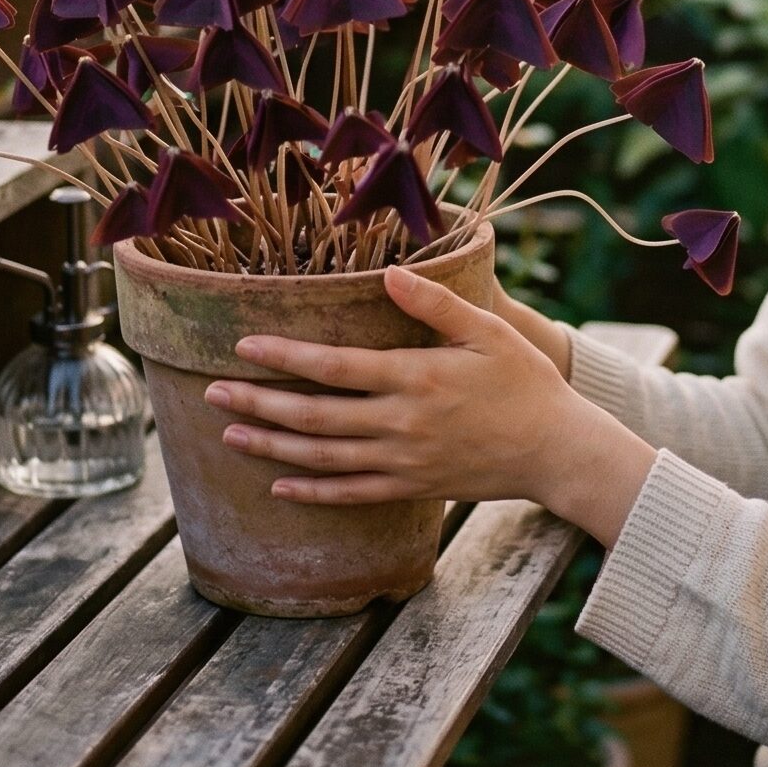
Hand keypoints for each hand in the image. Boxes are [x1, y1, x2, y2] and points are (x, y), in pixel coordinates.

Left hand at [206, 265, 654, 541]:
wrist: (555, 450)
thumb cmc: (524, 382)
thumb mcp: (488, 331)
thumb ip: (436, 304)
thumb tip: (390, 272)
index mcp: (415, 378)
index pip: (334, 366)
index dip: (284, 356)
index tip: (242, 345)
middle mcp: (400, 423)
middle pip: (315, 415)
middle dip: (259, 403)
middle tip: (212, 393)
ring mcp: (403, 461)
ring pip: (323, 457)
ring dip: (273, 445)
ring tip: (230, 433)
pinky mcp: (411, 487)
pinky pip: (351, 494)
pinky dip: (312, 492)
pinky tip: (280, 486)